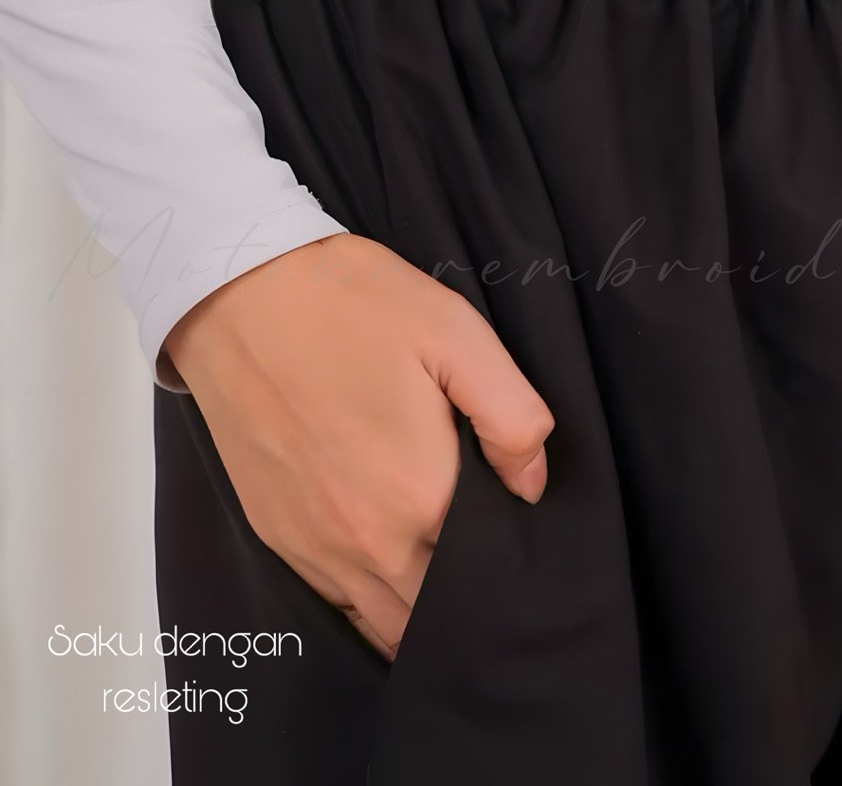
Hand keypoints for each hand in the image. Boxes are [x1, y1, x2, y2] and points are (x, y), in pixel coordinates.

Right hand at [163, 232, 552, 660]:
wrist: (236, 294)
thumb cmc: (351, 306)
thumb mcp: (456, 335)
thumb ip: (512, 418)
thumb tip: (531, 486)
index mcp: (421, 496)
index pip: (487, 570)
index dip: (509, 556)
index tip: (516, 528)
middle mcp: (367, 541)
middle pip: (436, 610)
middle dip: (469, 594)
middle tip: (483, 548)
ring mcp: (314, 545)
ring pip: (385, 622)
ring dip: (419, 608)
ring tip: (440, 562)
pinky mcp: (275, 533)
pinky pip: (337, 600)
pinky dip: (369, 597)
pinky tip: (387, 557)